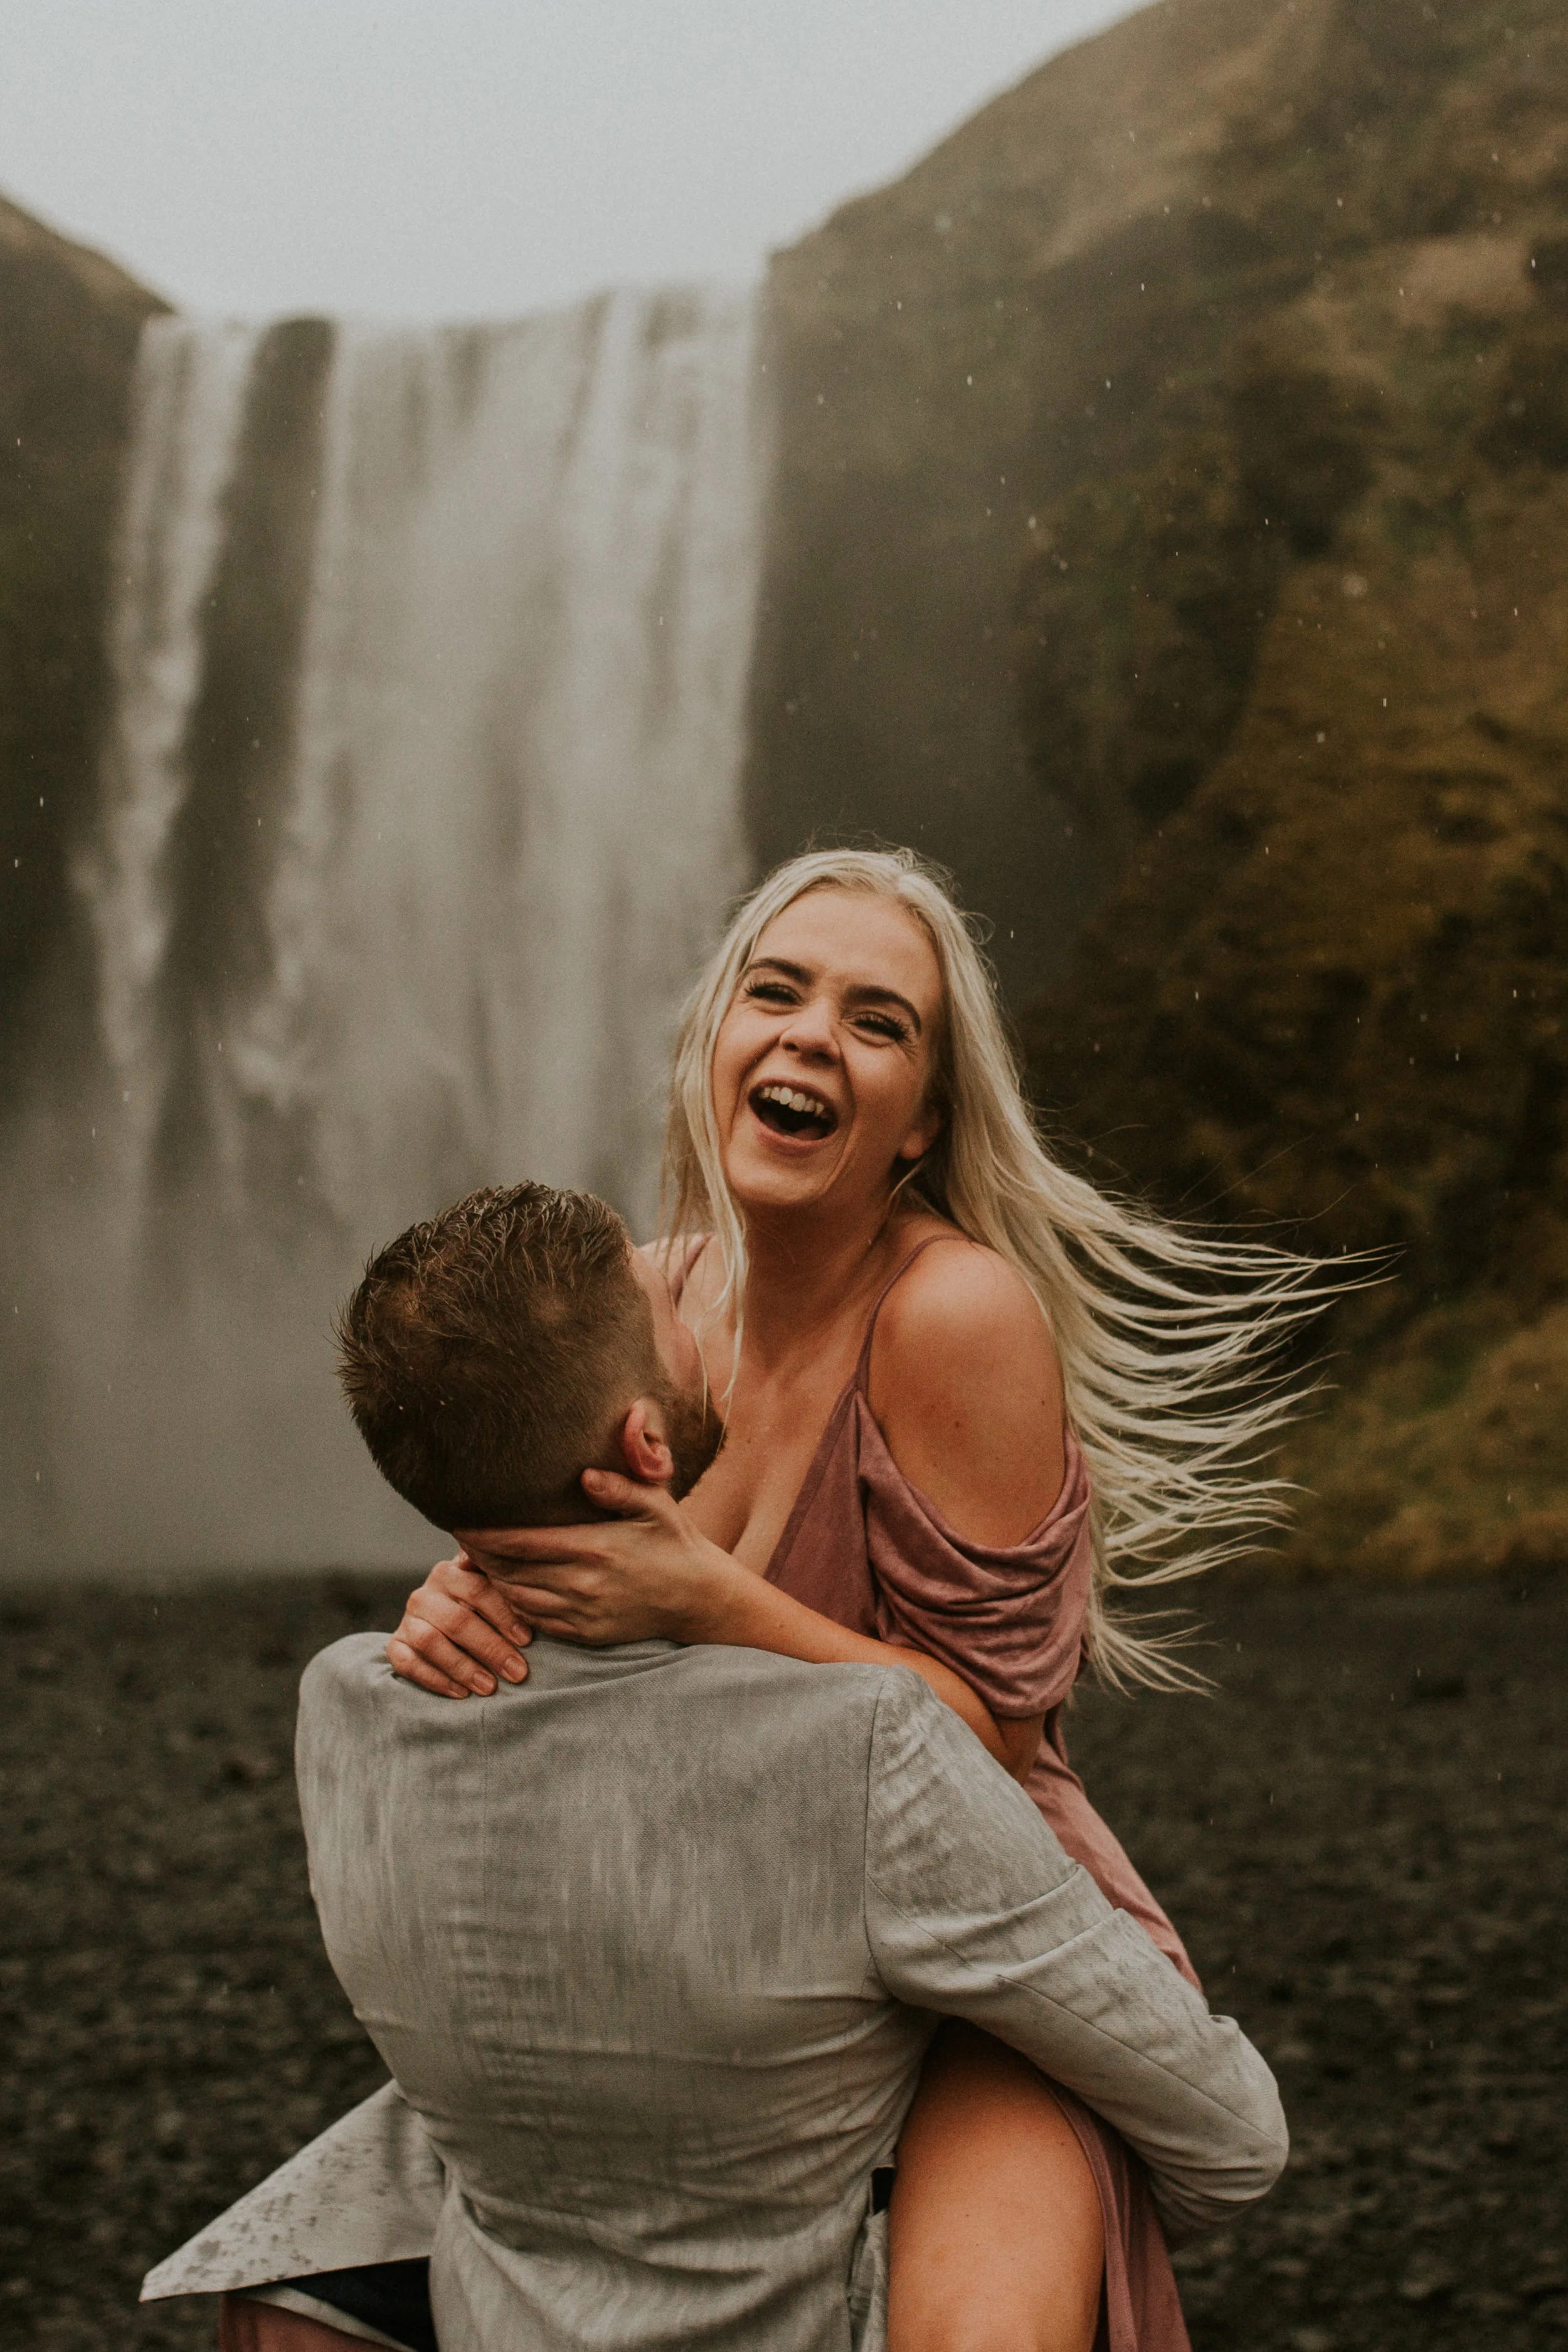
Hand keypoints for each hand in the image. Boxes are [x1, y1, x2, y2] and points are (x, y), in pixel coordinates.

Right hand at [387, 1554, 532, 1698]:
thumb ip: (499, 1580)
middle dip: (490, 1648)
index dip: (503, 1615)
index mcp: (449, 1574)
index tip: (526, 1639)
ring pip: (430, 1642)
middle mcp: (424, 1595)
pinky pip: (409, 1664)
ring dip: (462, 1667)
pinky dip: (436, 1680)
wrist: (436, 1622)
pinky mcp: (395, 1646)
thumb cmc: (476, 1606)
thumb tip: (516, 1575)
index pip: (476, 1590)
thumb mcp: (488, 1587)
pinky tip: (461, 1693)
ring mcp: (407, 1621)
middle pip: (456, 1620)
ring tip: (489, 1687)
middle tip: (516, 1672)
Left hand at [456, 1473, 750, 1647]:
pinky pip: (536, 1621)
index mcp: (594, 1548)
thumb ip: (619, 1487)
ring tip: (476, 1561)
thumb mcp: (656, 1505)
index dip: (484, 1535)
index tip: (459, 1522)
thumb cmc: (674, 1542)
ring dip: (492, 1581)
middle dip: (480, 1556)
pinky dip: (515, 1604)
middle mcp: (583, 1585)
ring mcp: (583, 1614)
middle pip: (510, 1572)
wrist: (699, 1598)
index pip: (521, 1543)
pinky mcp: (586, 1634)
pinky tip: (507, 1587)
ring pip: (517, 1599)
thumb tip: (584, 1475)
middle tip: (459, 1539)